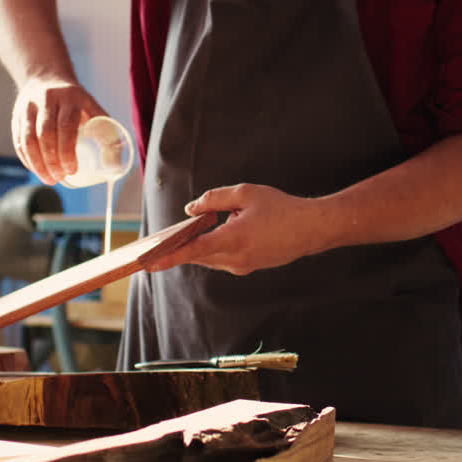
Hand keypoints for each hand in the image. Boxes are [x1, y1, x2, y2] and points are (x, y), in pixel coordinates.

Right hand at [11, 78, 106, 184]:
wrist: (45, 77)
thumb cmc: (74, 100)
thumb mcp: (90, 106)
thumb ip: (104, 128)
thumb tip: (115, 161)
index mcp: (69, 98)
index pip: (66, 126)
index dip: (67, 151)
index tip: (72, 170)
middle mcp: (46, 100)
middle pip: (45, 133)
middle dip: (52, 160)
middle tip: (59, 177)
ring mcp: (28, 107)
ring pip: (28, 138)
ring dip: (37, 163)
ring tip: (48, 179)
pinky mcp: (17, 115)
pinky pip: (18, 140)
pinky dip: (26, 158)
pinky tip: (36, 170)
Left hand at [145, 184, 326, 274]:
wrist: (312, 229)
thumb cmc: (281, 208)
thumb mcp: (246, 193)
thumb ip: (214, 200)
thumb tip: (191, 210)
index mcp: (233, 239)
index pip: (193, 250)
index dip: (169, 256)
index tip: (149, 264)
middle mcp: (235, 258)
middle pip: (197, 255)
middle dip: (181, 246)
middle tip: (161, 241)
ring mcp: (242, 266)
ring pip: (209, 258)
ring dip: (200, 245)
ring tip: (192, 231)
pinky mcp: (248, 268)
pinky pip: (222, 259)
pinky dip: (213, 248)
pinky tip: (217, 233)